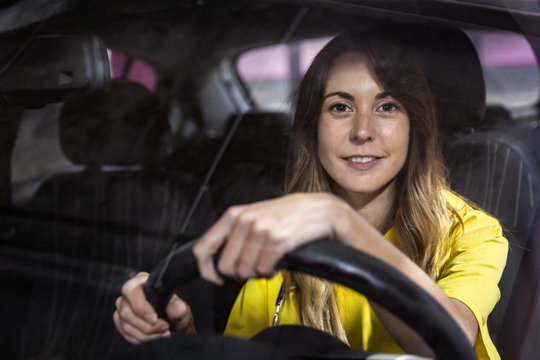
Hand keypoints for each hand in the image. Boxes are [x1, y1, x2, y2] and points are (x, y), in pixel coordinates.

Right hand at [113, 272, 194, 343]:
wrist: (175, 327)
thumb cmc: (176, 314)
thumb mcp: (182, 311)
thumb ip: (179, 309)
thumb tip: (177, 306)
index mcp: (143, 282)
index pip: (131, 290)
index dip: (140, 306)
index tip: (154, 319)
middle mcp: (130, 294)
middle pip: (126, 311)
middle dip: (146, 326)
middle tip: (164, 328)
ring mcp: (123, 308)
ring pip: (126, 325)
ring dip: (146, 335)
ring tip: (162, 333)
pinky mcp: (121, 322)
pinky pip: (125, 335)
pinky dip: (141, 340)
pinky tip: (153, 337)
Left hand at [194, 193, 350, 283]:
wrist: (320, 210)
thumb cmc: (286, 215)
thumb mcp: (254, 216)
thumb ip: (234, 233)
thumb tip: (215, 261)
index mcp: (233, 215)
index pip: (202, 248)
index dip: (206, 270)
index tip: (217, 279)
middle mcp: (244, 221)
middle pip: (225, 266)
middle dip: (238, 274)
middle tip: (253, 269)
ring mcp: (261, 230)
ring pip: (244, 271)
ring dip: (257, 274)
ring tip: (267, 264)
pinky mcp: (278, 240)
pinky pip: (263, 270)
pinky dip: (269, 273)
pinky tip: (276, 265)